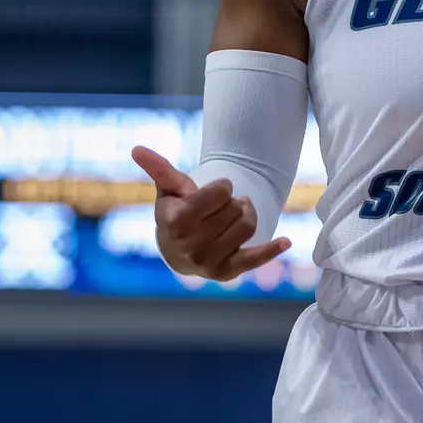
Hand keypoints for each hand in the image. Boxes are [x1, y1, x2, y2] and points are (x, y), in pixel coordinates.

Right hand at [132, 147, 290, 280]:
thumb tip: (137, 148)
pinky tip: (286, 241)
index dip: (222, 187)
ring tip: (236, 213)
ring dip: (246, 214)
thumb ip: (158, 168)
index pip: (222, 191)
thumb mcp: (168, 189)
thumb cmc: (175, 212)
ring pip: (247, 226)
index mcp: (176, 221)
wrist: (177, 251)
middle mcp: (190, 245)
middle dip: (232, 202)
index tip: (215, 192)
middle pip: (235, 207)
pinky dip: (271, 250)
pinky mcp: (225, 273)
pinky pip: (254, 259)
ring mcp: (207, 262)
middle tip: (221, 207)